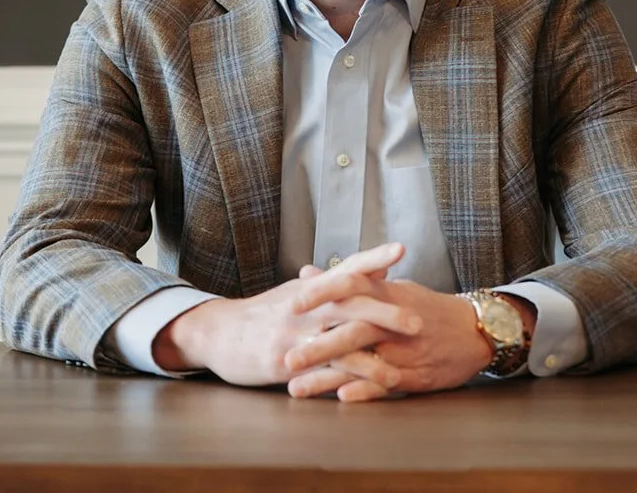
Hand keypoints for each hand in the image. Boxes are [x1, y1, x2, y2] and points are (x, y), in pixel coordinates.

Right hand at [152, 242, 422, 389]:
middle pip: (350, 302)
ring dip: (373, 353)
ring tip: (401, 366)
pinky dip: (348, 378)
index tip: (401, 247)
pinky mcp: (286, 361)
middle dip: (386, 311)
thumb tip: (372, 267)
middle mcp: (305, 305)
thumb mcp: (298, 292)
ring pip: (340, 338)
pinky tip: (365, 389)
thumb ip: (334, 283)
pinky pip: (323, 369)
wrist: (218, 333)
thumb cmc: (263, 313)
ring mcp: (295, 333)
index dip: (373, 256)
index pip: (346, 266)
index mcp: (310, 286)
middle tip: (418, 320)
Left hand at [284, 275, 522, 400]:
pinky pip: (387, 385)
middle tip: (284, 357)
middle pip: (352, 330)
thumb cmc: (426, 308)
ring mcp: (405, 351)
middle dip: (317, 346)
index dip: (322, 294)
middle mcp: (394, 322)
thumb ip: (346, 283)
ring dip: (328, 377)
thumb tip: (306, 274)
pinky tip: (341, 398)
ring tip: (296, 388)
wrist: (474, 331)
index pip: (351, 287)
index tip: (291, 303)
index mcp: (387, 295)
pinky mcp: (415, 376)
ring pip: (363, 363)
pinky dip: (365, 392)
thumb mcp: (390, 288)